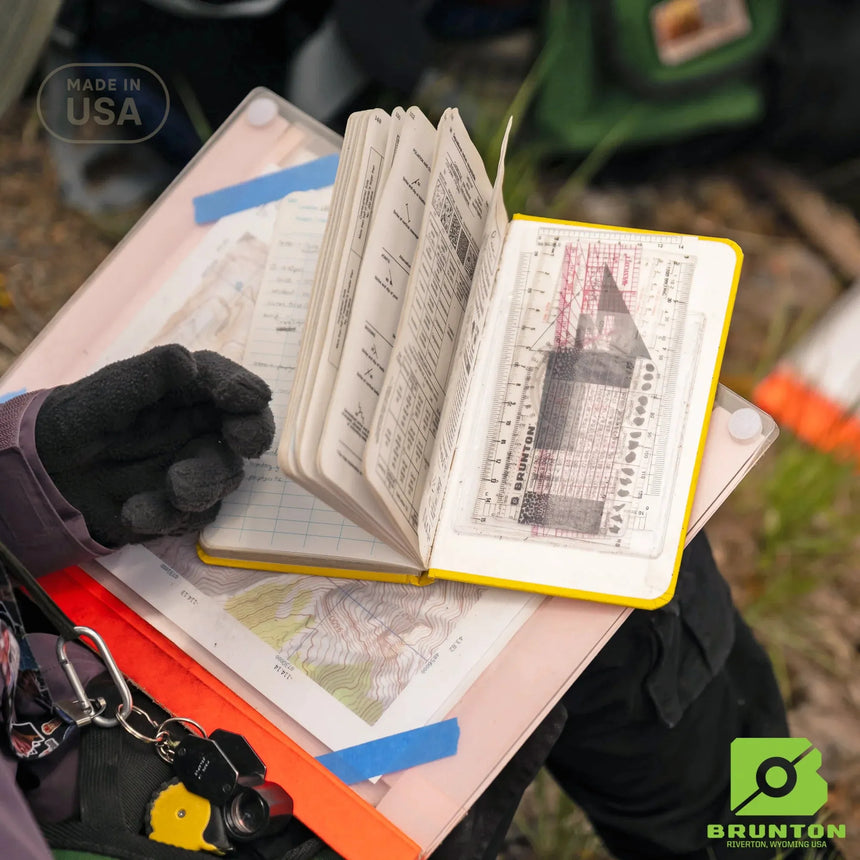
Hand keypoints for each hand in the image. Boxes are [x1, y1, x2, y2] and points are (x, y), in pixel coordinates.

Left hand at [34, 345, 274, 547]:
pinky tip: (133, 512)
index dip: (242, 388)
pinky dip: (166, 517)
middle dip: (252, 433)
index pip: (221, 382)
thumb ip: (145, 377)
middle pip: (243, 428)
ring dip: (206, 482)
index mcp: (180, 391)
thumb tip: (188, 361)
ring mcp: (190, 467)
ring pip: (224, 476)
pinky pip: (191, 516)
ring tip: (174, 488)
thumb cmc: (74, 422)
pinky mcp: (178, 506)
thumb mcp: (101, 395)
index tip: (251, 398)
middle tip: (246, 441)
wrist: (42, 476)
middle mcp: (195, 427)